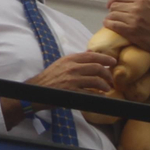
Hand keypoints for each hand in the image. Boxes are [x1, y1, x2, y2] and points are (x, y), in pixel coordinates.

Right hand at [0, 50, 116, 128]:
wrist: (36, 90)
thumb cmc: (49, 77)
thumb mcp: (61, 63)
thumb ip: (76, 59)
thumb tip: (91, 53)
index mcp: (70, 59)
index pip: (92, 56)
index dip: (105, 58)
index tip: (113, 62)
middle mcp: (72, 68)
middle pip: (97, 68)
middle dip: (107, 74)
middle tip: (111, 79)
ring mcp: (72, 80)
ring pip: (96, 80)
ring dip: (105, 85)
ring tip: (107, 88)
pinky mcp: (72, 92)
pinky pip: (91, 93)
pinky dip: (98, 95)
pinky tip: (100, 96)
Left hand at [103, 0, 149, 68]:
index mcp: (142, 1)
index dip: (112, 0)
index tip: (110, 5)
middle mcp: (136, 9)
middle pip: (114, 6)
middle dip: (113, 10)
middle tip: (115, 15)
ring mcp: (132, 20)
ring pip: (112, 15)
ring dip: (110, 18)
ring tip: (113, 21)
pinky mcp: (129, 31)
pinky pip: (112, 25)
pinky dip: (108, 24)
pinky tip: (109, 25)